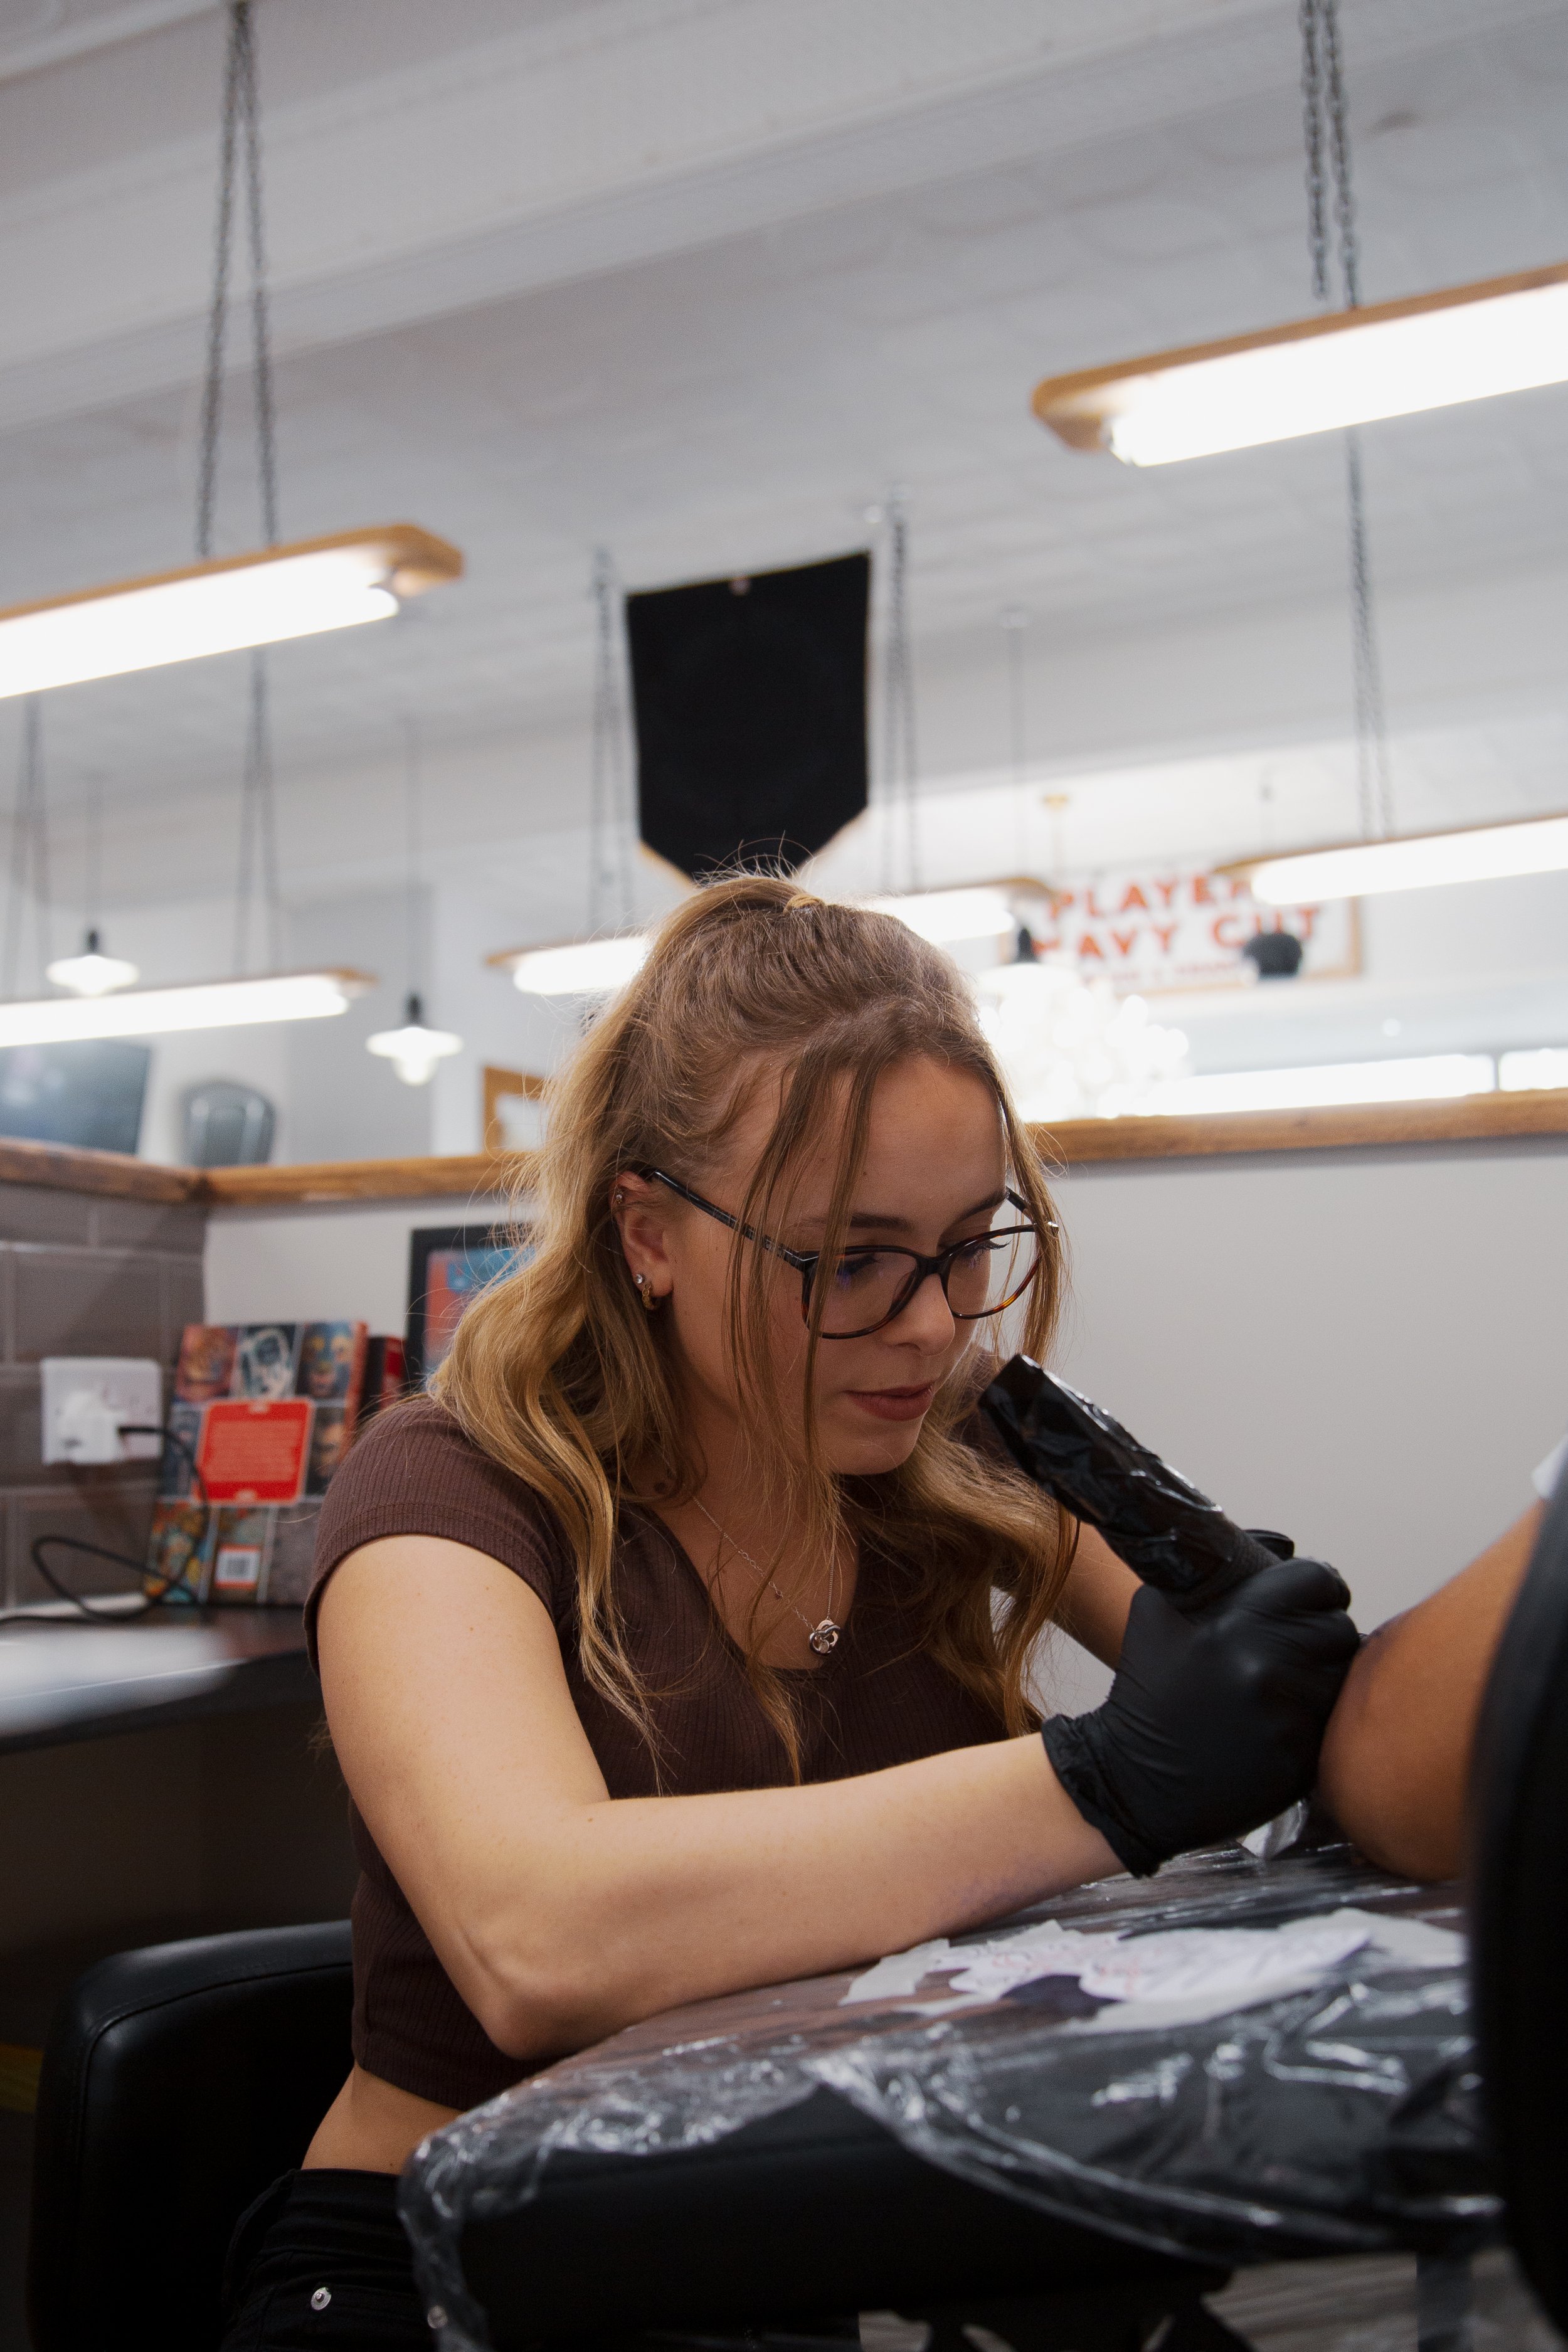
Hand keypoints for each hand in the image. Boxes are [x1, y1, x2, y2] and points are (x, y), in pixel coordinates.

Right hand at [1042, 1557, 1359, 1875]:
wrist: (1136, 1777)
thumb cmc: (1151, 1687)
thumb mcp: (1160, 1611)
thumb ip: (1214, 1572)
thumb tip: (1276, 1546)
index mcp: (1235, 1623)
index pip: (1316, 1579)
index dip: (1317, 1585)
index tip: (1309, 1597)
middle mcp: (1266, 1667)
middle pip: (1339, 1627)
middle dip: (1320, 1633)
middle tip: (1293, 1646)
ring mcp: (1287, 1718)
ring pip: (1343, 1676)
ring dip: (1322, 1677)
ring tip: (1286, 1686)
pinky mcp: (1300, 1760)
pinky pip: (1334, 1722)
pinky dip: (1315, 1719)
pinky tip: (1280, 1722)